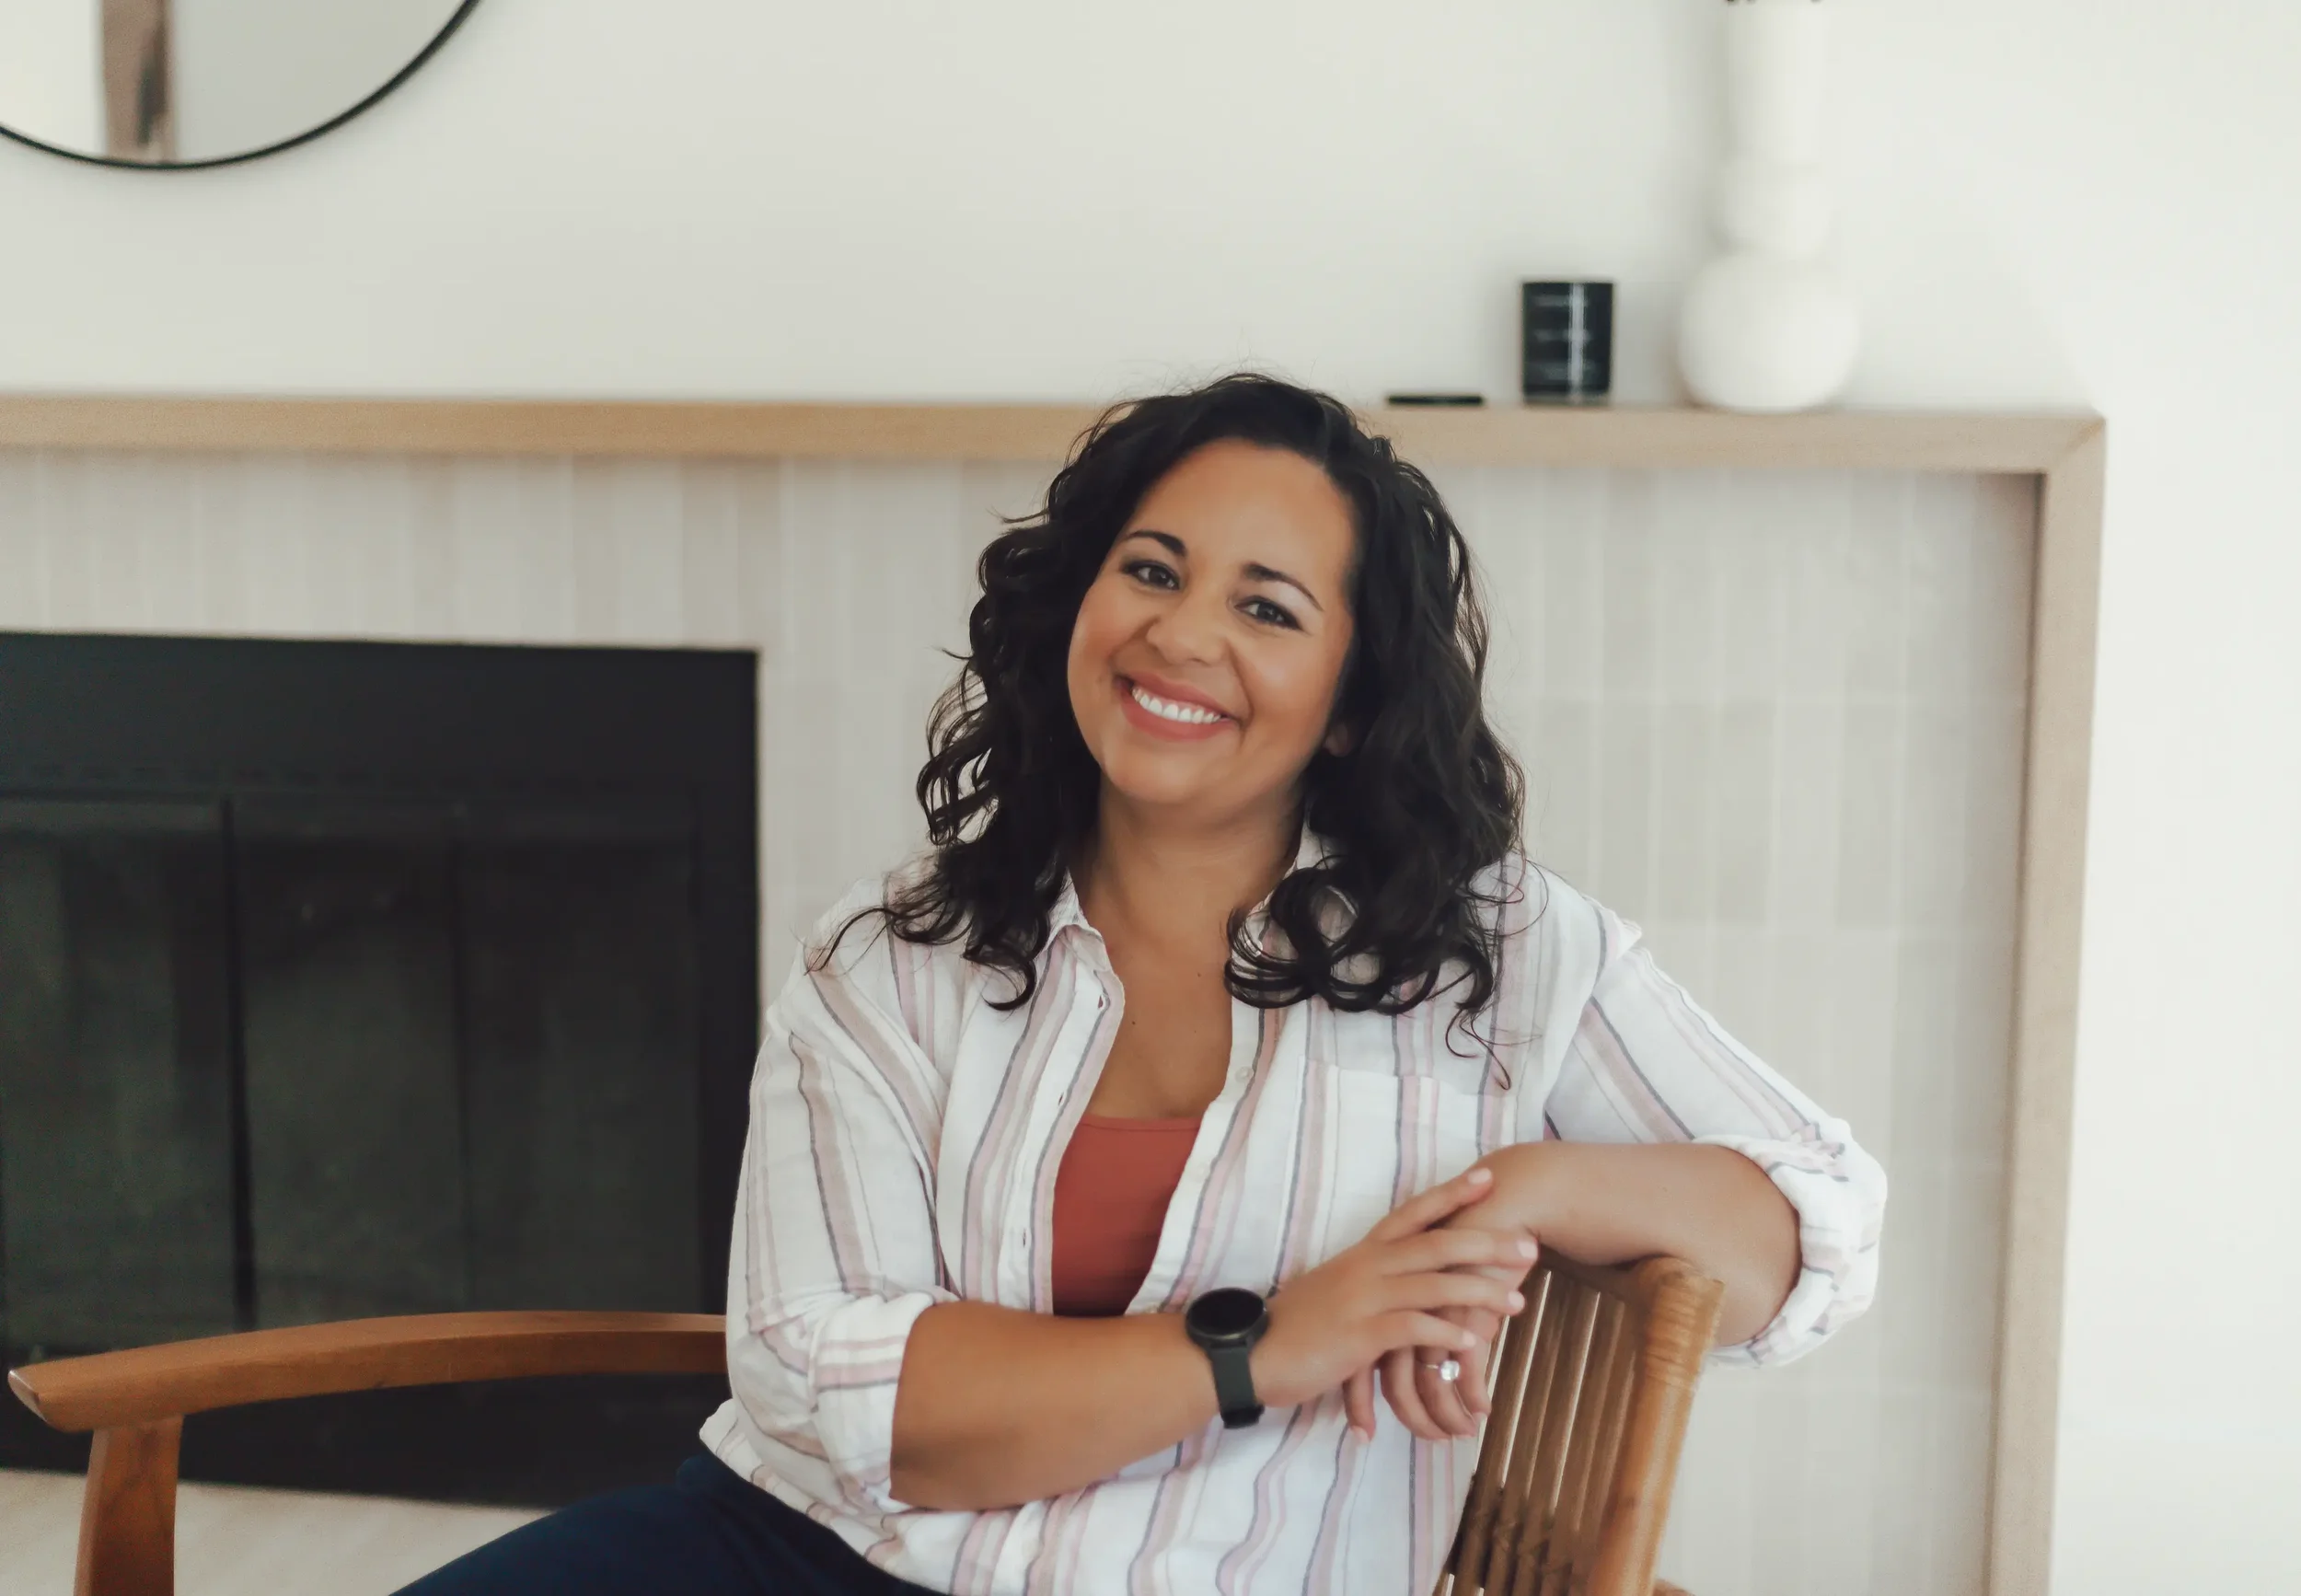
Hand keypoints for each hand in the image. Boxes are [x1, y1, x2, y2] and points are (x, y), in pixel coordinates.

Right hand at [1251, 1166, 1534, 1415]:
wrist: (1252, 1354)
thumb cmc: (1295, 1328)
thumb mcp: (1335, 1292)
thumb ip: (1370, 1283)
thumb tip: (1402, 1284)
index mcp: (1362, 1253)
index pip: (1413, 1213)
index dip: (1451, 1195)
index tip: (1488, 1179)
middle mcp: (1366, 1267)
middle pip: (1437, 1244)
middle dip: (1486, 1243)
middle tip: (1528, 1245)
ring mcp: (1363, 1298)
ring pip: (1433, 1285)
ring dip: (1479, 1293)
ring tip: (1517, 1301)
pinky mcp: (1359, 1335)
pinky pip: (1412, 1328)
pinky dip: (1445, 1334)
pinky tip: (1472, 1344)